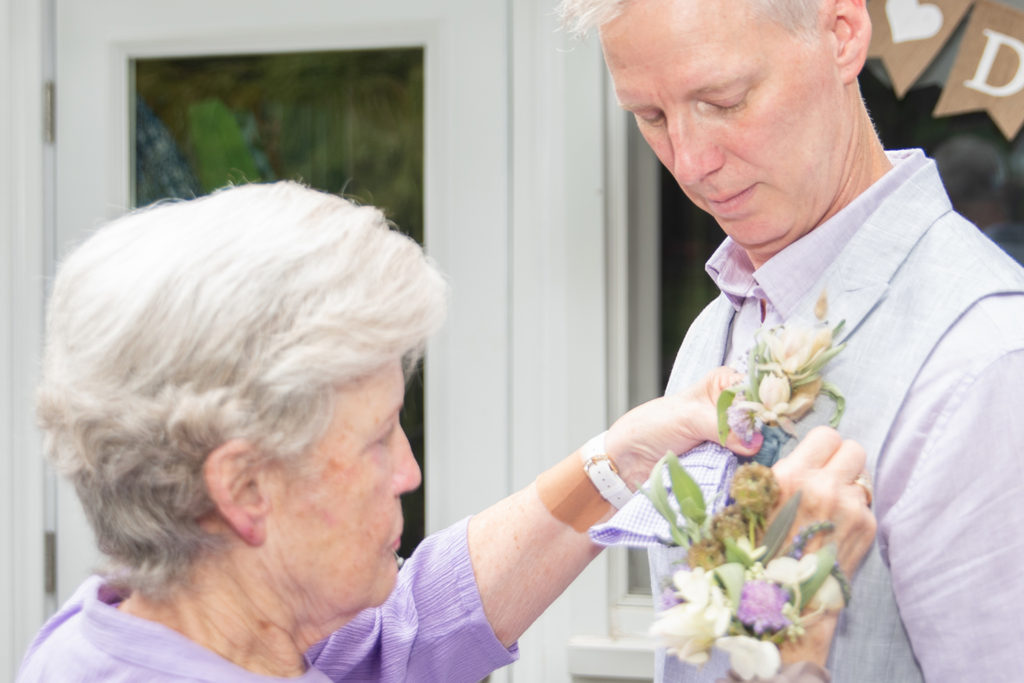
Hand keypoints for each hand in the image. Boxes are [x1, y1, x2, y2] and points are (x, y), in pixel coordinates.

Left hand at [605, 368, 764, 489]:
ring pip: (759, 445)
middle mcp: (732, 408)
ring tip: (768, 466)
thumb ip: (722, 427)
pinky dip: (748, 471)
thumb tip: (755, 442)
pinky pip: (745, 465)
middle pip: (764, 420)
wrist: (629, 458)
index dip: (773, 405)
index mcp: (724, 385)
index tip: (783, 421)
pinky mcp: (726, 461)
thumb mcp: (689, 418)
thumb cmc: (654, 426)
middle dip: (770, 434)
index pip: (760, 390)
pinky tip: (757, 477)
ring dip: (761, 457)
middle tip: (779, 447)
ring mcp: (731, 437)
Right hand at [768, 427, 876, 666]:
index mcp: (791, 475)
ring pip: (862, 477)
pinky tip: (836, 530)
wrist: (785, 599)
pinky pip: (866, 505)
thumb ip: (779, 476)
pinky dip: (855, 513)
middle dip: (842, 460)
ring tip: (831, 508)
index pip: (826, 434)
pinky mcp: (866, 528)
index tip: (815, 459)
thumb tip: (799, 458)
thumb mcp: (754, 504)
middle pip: (853, 448)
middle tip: (829, 476)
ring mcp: (850, 508)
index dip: (821, 446)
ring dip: (849, 487)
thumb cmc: (760, 551)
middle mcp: (824, 486)